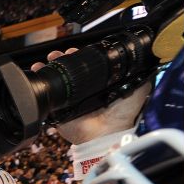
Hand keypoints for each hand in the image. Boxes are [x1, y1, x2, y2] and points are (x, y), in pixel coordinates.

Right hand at [32, 48, 149, 144]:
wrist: (106, 133)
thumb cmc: (123, 114)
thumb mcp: (138, 89)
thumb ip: (140, 75)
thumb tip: (145, 58)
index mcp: (99, 85)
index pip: (86, 65)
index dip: (80, 56)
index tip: (75, 50)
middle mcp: (83, 91)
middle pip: (69, 70)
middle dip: (63, 58)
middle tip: (61, 53)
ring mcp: (69, 100)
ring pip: (57, 79)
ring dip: (51, 66)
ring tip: (50, 59)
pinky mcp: (58, 110)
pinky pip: (48, 94)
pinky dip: (41, 81)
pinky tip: (38, 69)